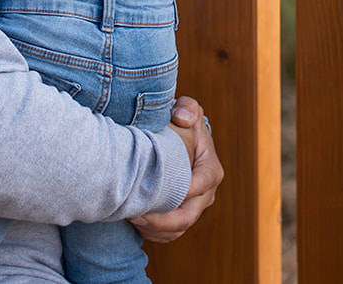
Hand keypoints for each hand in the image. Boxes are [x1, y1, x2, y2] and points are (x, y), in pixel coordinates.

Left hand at [131, 96, 223, 242]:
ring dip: (154, 230)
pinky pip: (170, 234)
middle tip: (134, 215)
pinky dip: (153, 233)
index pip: (199, 186)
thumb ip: (187, 108)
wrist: (183, 141)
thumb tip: (182, 118)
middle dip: (161, 221)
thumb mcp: (187, 110)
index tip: (151, 193)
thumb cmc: (184, 124)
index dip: (178, 193)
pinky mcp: (183, 216)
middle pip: (187, 216)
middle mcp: (206, 194)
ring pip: (178, 230)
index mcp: (211, 170)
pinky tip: (134, 224)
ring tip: (130, 220)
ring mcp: (195, 208)